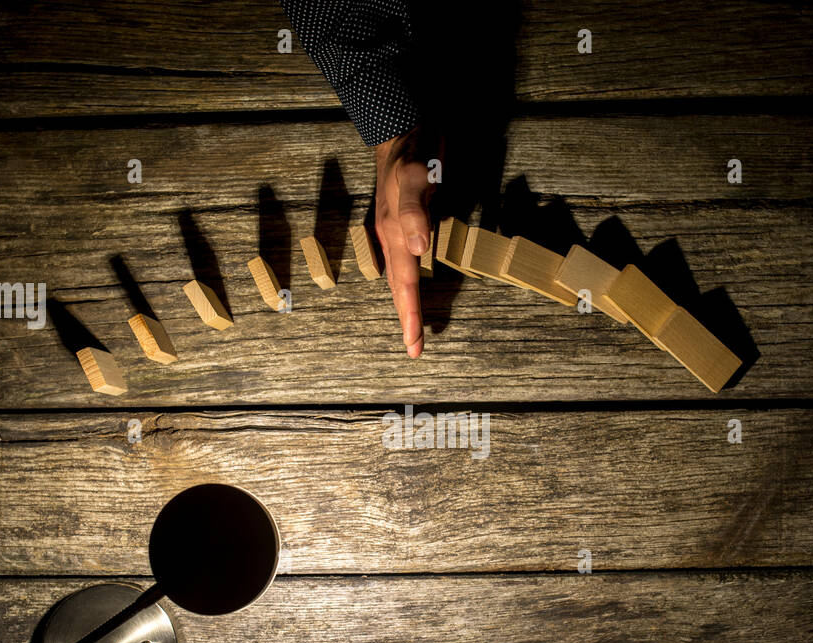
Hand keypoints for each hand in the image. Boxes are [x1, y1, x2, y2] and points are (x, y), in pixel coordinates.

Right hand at [374, 127, 435, 357]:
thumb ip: (415, 211)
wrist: (401, 123)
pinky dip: (408, 282)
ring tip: (411, 327)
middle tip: (414, 349)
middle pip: (400, 287)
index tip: (415, 345)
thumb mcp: (416, 174)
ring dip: (406, 304)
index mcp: (395, 232)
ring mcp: (396, 229)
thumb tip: (418, 249)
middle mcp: (393, 236)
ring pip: (401, 276)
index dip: (411, 315)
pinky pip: (405, 261)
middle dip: (407, 318)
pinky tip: (410, 286)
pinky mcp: (403, 221)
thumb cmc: (413, 148)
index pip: (406, 283)